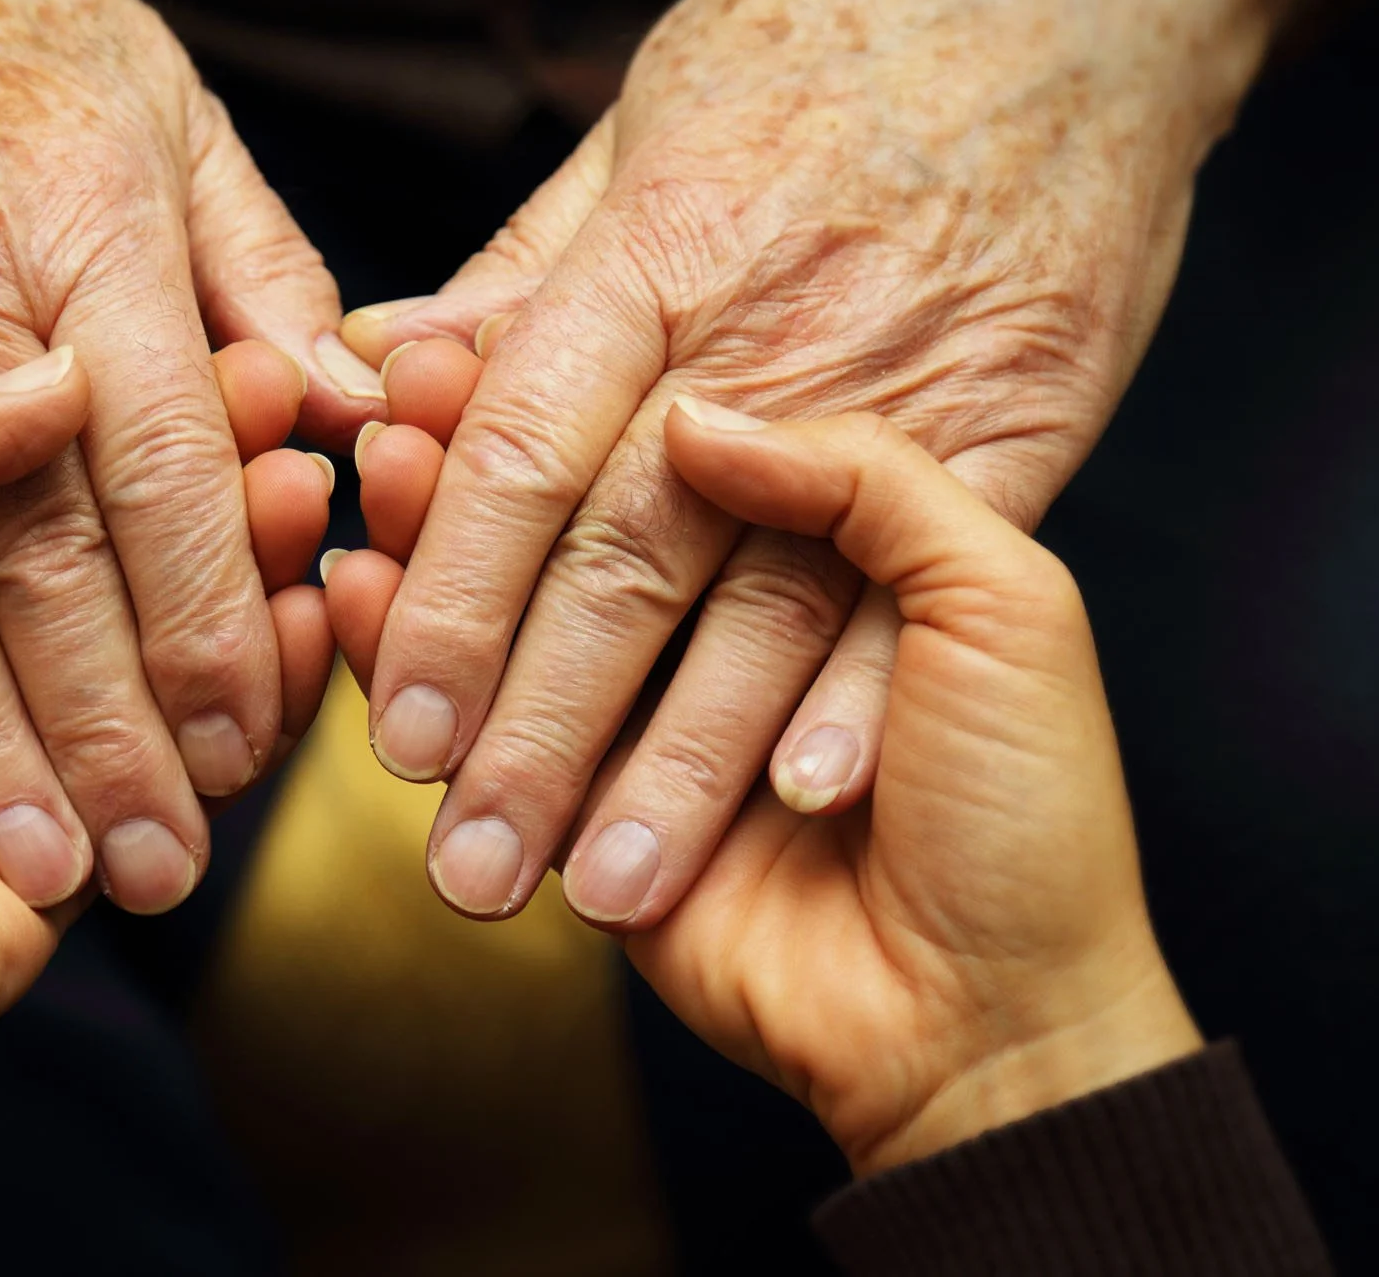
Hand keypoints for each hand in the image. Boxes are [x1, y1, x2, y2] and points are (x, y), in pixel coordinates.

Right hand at [0, 0, 378, 911]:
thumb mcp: (164, 118)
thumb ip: (261, 275)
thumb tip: (347, 414)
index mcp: (87, 226)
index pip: (165, 462)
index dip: (208, 615)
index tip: (240, 736)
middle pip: (49, 545)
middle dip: (112, 723)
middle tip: (163, 854)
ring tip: (48, 857)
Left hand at [0, 350, 336, 1208]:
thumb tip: (51, 382)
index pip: (24, 437)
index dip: (119, 389)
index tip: (205, 345)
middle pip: (119, 518)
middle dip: (206, 468)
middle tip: (289, 413)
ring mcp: (52, 709)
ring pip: (179, 611)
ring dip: (251, 555)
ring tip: (306, 494)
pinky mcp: (117, 798)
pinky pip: (217, 727)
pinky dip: (271, 673)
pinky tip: (311, 612)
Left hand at [335, 0, 1300, 924]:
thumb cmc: (832, 48)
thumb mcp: (646, 129)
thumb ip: (521, 272)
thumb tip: (394, 369)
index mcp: (654, 258)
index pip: (520, 455)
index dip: (451, 602)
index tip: (396, 729)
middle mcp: (764, 338)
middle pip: (624, 560)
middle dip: (537, 729)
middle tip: (468, 865)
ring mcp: (896, 389)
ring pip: (763, 602)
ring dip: (678, 761)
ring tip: (604, 885)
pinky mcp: (1013, 427)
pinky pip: (925, 576)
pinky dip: (863, 690)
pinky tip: (801, 796)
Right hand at [336, 398, 1200, 1172]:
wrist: (1000, 1019)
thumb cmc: (1032, 812)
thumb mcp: (1005, 607)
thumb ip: (865, 482)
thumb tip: (697, 421)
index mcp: (826, 540)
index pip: (666, 440)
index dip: (592, 399)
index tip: (476, 359)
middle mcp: (726, 611)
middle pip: (575, 520)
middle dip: (481, 475)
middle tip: (391, 426)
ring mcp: (649, 713)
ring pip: (515, 612)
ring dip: (431, 555)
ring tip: (362, 496)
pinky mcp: (589, 808)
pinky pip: (480, 724)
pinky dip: (403, 664)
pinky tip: (347, 603)